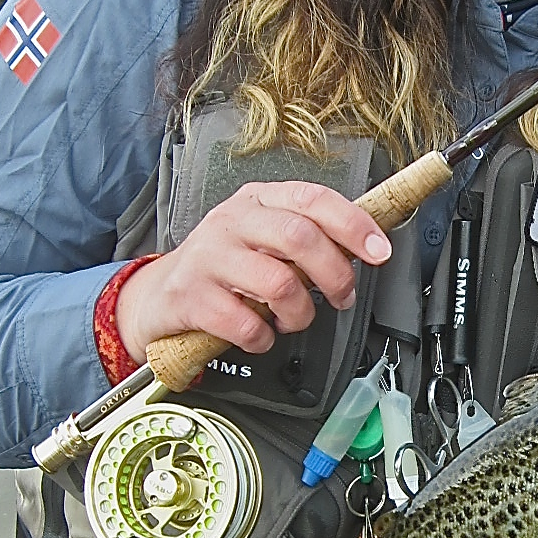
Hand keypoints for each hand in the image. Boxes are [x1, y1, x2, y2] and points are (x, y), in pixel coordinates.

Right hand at [114, 181, 390, 363]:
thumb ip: (307, 239)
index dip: (353, 224)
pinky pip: (246, 323)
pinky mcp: (191, 296)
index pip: (313, 199)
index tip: (379, 251)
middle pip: (299, 238)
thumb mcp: (263, 239)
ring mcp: (209, 257)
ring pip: (278, 283)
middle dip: (334, 274)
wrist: (158, 297)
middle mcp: (232, 221)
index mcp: (258, 201)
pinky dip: (263, 338)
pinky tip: (259, 335)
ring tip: (293, 320)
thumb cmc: (224, 268)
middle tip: (341, 298)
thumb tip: (364, 249)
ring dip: (299, 313)